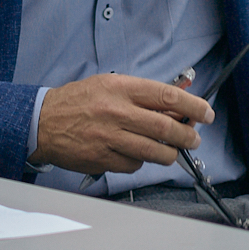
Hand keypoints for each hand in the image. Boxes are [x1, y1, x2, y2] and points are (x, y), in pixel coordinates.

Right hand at [31, 72, 208, 175]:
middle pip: (166, 127)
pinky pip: (134, 165)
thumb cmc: (77, 101)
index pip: (167, 97)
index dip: (193, 106)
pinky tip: (138, 154)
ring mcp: (110, 137)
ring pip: (155, 151)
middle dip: (188, 135)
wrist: (42, 121)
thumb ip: (142, 94)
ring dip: (170, 154)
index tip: (206, 113)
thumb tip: (176, 102)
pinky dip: (141, 162)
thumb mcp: (110, 85)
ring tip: (173, 151)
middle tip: (194, 138)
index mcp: (121, 89)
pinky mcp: (103, 158)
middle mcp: (118, 112)